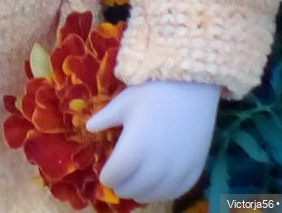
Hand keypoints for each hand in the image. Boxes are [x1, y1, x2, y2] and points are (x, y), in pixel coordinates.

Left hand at [86, 80, 219, 201]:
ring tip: (136, 185)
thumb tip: (88, 127)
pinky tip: (158, 186)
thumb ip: (105, 118)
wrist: (192, 85)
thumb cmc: (154, 91)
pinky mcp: (194, 170)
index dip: (107, 175)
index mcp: (133, 150)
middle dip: (122, 185)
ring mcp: (176, 171)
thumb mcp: (124, 101)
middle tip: (120, 178)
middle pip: (131, 189)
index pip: (114, 176)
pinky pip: (176, 192)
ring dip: (141, 192)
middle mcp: (155, 167)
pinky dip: (164, 192)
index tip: (106, 171)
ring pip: (154, 195)